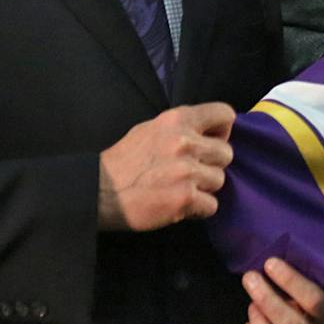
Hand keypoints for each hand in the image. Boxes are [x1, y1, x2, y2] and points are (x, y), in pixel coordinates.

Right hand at [97, 103, 234, 230]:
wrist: (97, 192)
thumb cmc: (124, 161)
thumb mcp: (151, 129)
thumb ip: (182, 128)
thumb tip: (209, 133)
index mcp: (177, 119)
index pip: (225, 114)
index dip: (223, 131)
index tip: (210, 142)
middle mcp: (185, 141)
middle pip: (226, 153)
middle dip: (211, 164)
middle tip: (191, 172)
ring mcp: (186, 171)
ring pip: (220, 180)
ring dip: (204, 188)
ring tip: (180, 188)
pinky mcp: (185, 198)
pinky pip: (211, 205)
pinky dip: (198, 209)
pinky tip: (179, 205)